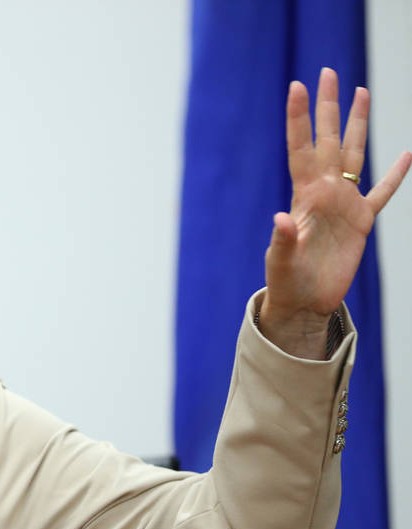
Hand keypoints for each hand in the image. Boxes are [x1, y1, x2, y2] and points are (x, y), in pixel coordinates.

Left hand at [259, 67, 410, 358]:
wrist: (304, 302)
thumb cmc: (287, 282)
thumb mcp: (281, 261)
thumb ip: (282, 240)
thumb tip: (281, 219)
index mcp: (303, 196)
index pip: (301, 148)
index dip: (299, 118)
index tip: (296, 86)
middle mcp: (324, 191)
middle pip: (329, 139)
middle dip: (329, 107)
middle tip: (328, 72)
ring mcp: (344, 203)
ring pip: (355, 154)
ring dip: (359, 124)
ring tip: (362, 92)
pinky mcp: (361, 221)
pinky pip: (382, 192)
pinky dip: (396, 174)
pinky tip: (407, 153)